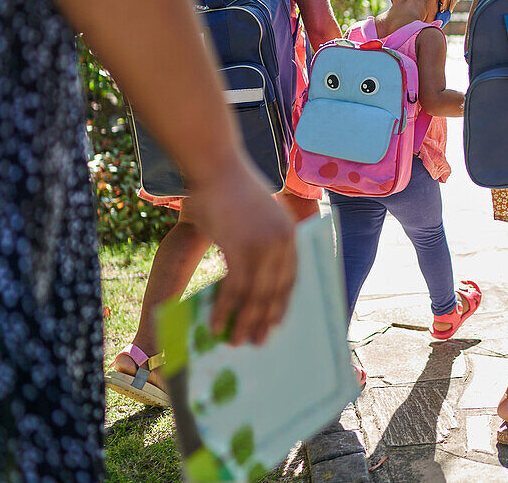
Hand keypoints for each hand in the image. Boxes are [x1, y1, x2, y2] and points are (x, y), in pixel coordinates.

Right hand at [184, 156, 296, 344]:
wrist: (216, 166)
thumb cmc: (229, 190)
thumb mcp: (253, 218)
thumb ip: (257, 241)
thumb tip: (246, 272)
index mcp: (289, 234)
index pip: (291, 277)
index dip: (282, 303)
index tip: (275, 323)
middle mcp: (283, 242)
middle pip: (276, 291)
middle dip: (265, 319)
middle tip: (256, 341)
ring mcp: (264, 246)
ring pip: (256, 295)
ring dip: (245, 322)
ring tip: (235, 341)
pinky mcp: (242, 248)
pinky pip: (235, 289)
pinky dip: (226, 310)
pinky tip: (216, 325)